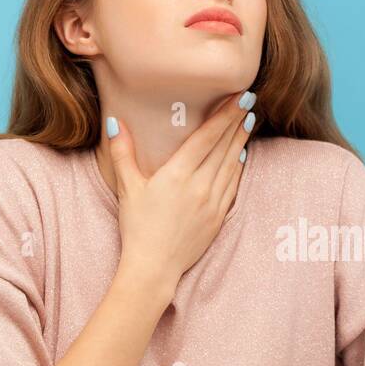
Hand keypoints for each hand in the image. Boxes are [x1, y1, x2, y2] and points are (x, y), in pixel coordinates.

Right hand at [104, 91, 254, 290]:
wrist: (154, 267)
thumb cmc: (137, 228)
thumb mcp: (128, 188)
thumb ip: (122, 153)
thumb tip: (116, 123)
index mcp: (177, 174)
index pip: (207, 137)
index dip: (225, 115)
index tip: (239, 97)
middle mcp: (200, 186)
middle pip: (224, 147)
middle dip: (237, 122)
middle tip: (248, 101)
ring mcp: (213, 202)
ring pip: (232, 164)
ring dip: (241, 141)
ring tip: (248, 122)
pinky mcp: (219, 217)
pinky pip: (233, 186)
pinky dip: (238, 168)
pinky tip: (241, 156)